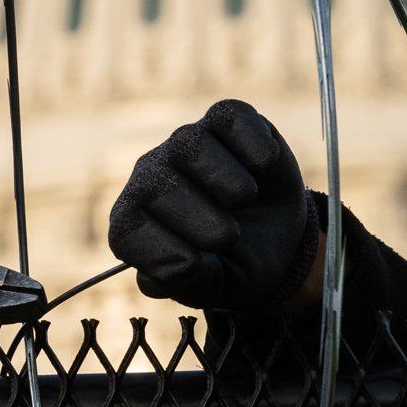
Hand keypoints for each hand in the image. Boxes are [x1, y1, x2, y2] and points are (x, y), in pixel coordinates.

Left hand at [107, 99, 316, 311]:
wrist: (280, 241)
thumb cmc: (234, 265)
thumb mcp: (214, 288)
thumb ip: (187, 282)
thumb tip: (159, 273)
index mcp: (134, 223)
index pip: (127, 232)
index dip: (164, 253)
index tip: (199, 265)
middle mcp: (150, 177)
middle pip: (156, 186)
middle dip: (201, 219)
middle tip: (229, 237)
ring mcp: (184, 144)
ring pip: (191, 145)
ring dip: (228, 182)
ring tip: (244, 200)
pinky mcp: (223, 120)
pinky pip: (229, 118)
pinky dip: (253, 146)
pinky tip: (262, 168)